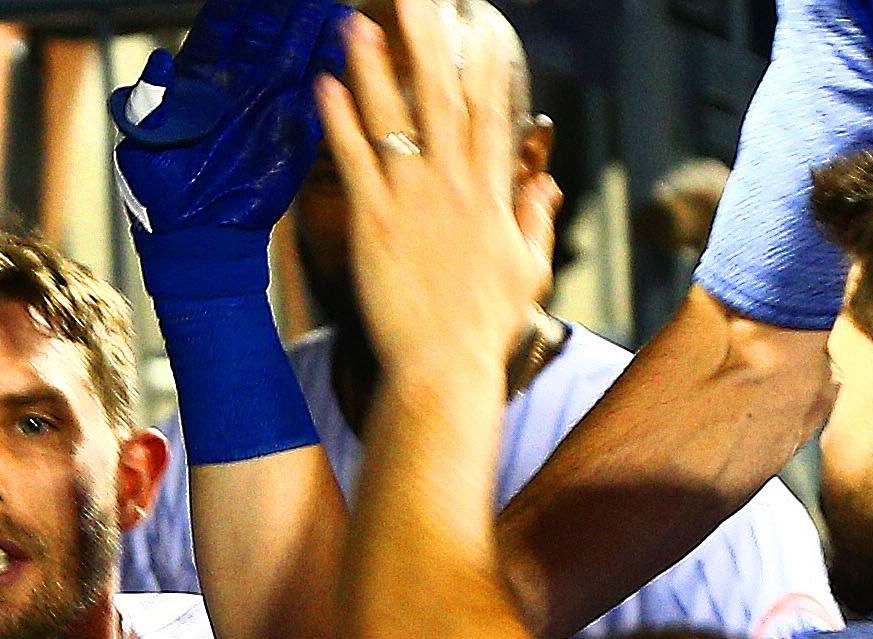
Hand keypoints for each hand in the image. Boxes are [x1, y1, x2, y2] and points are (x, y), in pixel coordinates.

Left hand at [111, 0, 350, 280]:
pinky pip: (315, 93)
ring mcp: (266, 104)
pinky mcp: (292, 132)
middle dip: (282, 5)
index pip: (221, 28)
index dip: (237, 5)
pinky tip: (342, 40)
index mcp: (198, 81)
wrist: (195, 242)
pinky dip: (330, 66)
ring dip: (312, 24)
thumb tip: (159, 61)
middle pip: (264, 30)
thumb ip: (151, 103)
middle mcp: (236, 85)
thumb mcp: (142, 148)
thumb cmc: (160, 197)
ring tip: (329, 4)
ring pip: (294, 52)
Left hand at [316, 6, 554, 373]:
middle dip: (429, 42)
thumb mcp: (528, 270)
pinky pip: (353, 159)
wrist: (445, 369)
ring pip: (393, 117)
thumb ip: (535, 219)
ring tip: (357, 24)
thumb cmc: (484, 330)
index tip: (477, 28)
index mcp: (491, 193)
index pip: (490, 114)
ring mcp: (412, 200)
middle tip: (416, 2)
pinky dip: (339, 120)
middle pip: (442, 96)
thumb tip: (547, 184)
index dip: (484, 66)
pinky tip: (325, 86)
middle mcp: (453, 185)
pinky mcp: (373, 222)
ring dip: (374, 66)